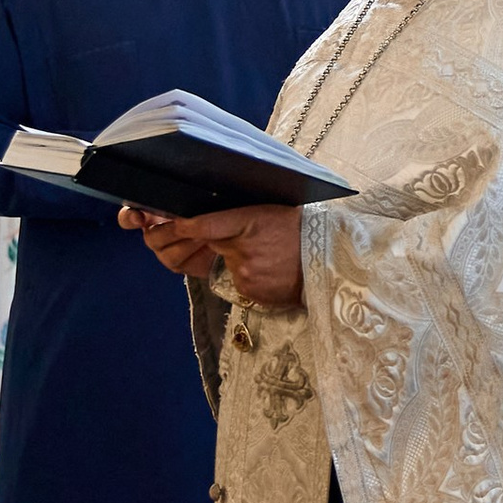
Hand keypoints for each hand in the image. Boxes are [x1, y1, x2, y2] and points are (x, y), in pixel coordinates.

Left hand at [124, 201, 303, 304]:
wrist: (333, 260)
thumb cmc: (305, 229)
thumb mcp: (273, 211)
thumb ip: (241, 216)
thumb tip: (210, 218)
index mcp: (250, 221)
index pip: (204, 224)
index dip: (182, 226)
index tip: (169, 223)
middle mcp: (243, 249)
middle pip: (211, 244)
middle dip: (211, 241)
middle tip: (227, 237)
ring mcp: (246, 272)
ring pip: (226, 263)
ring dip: (236, 259)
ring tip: (267, 254)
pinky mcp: (251, 291)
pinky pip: (240, 281)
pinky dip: (250, 275)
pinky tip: (271, 269)